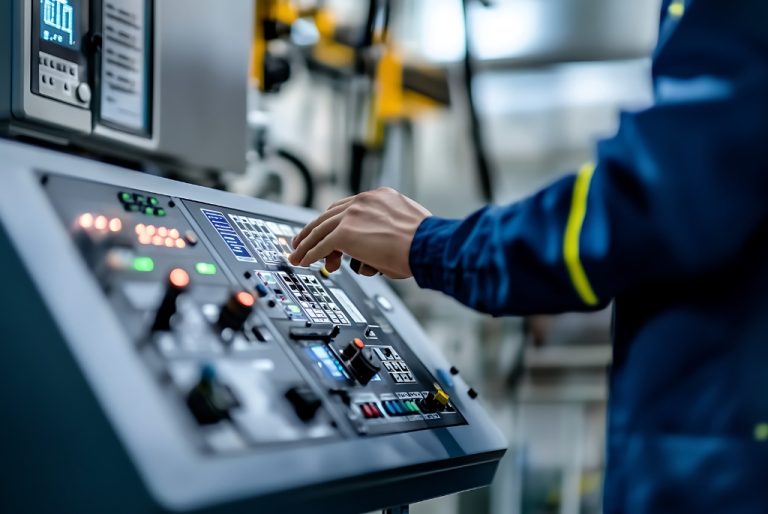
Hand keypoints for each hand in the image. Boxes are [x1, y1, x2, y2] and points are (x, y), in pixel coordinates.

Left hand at [289, 187, 430, 278]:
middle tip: (302, 240)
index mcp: (378, 196)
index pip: (347, 207)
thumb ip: (391, 227)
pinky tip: (304, 261)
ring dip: (306, 244)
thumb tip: (385, 243)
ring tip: (297, 255)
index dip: (334, 221)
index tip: (327, 231)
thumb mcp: (407, 225)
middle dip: (313, 230)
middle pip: (328, 215)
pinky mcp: (344, 234)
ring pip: (320, 229)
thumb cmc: (424, 241)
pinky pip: (321, 245)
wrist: (427, 244)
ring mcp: (351, 216)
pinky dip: (309, 254)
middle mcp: (362, 201)